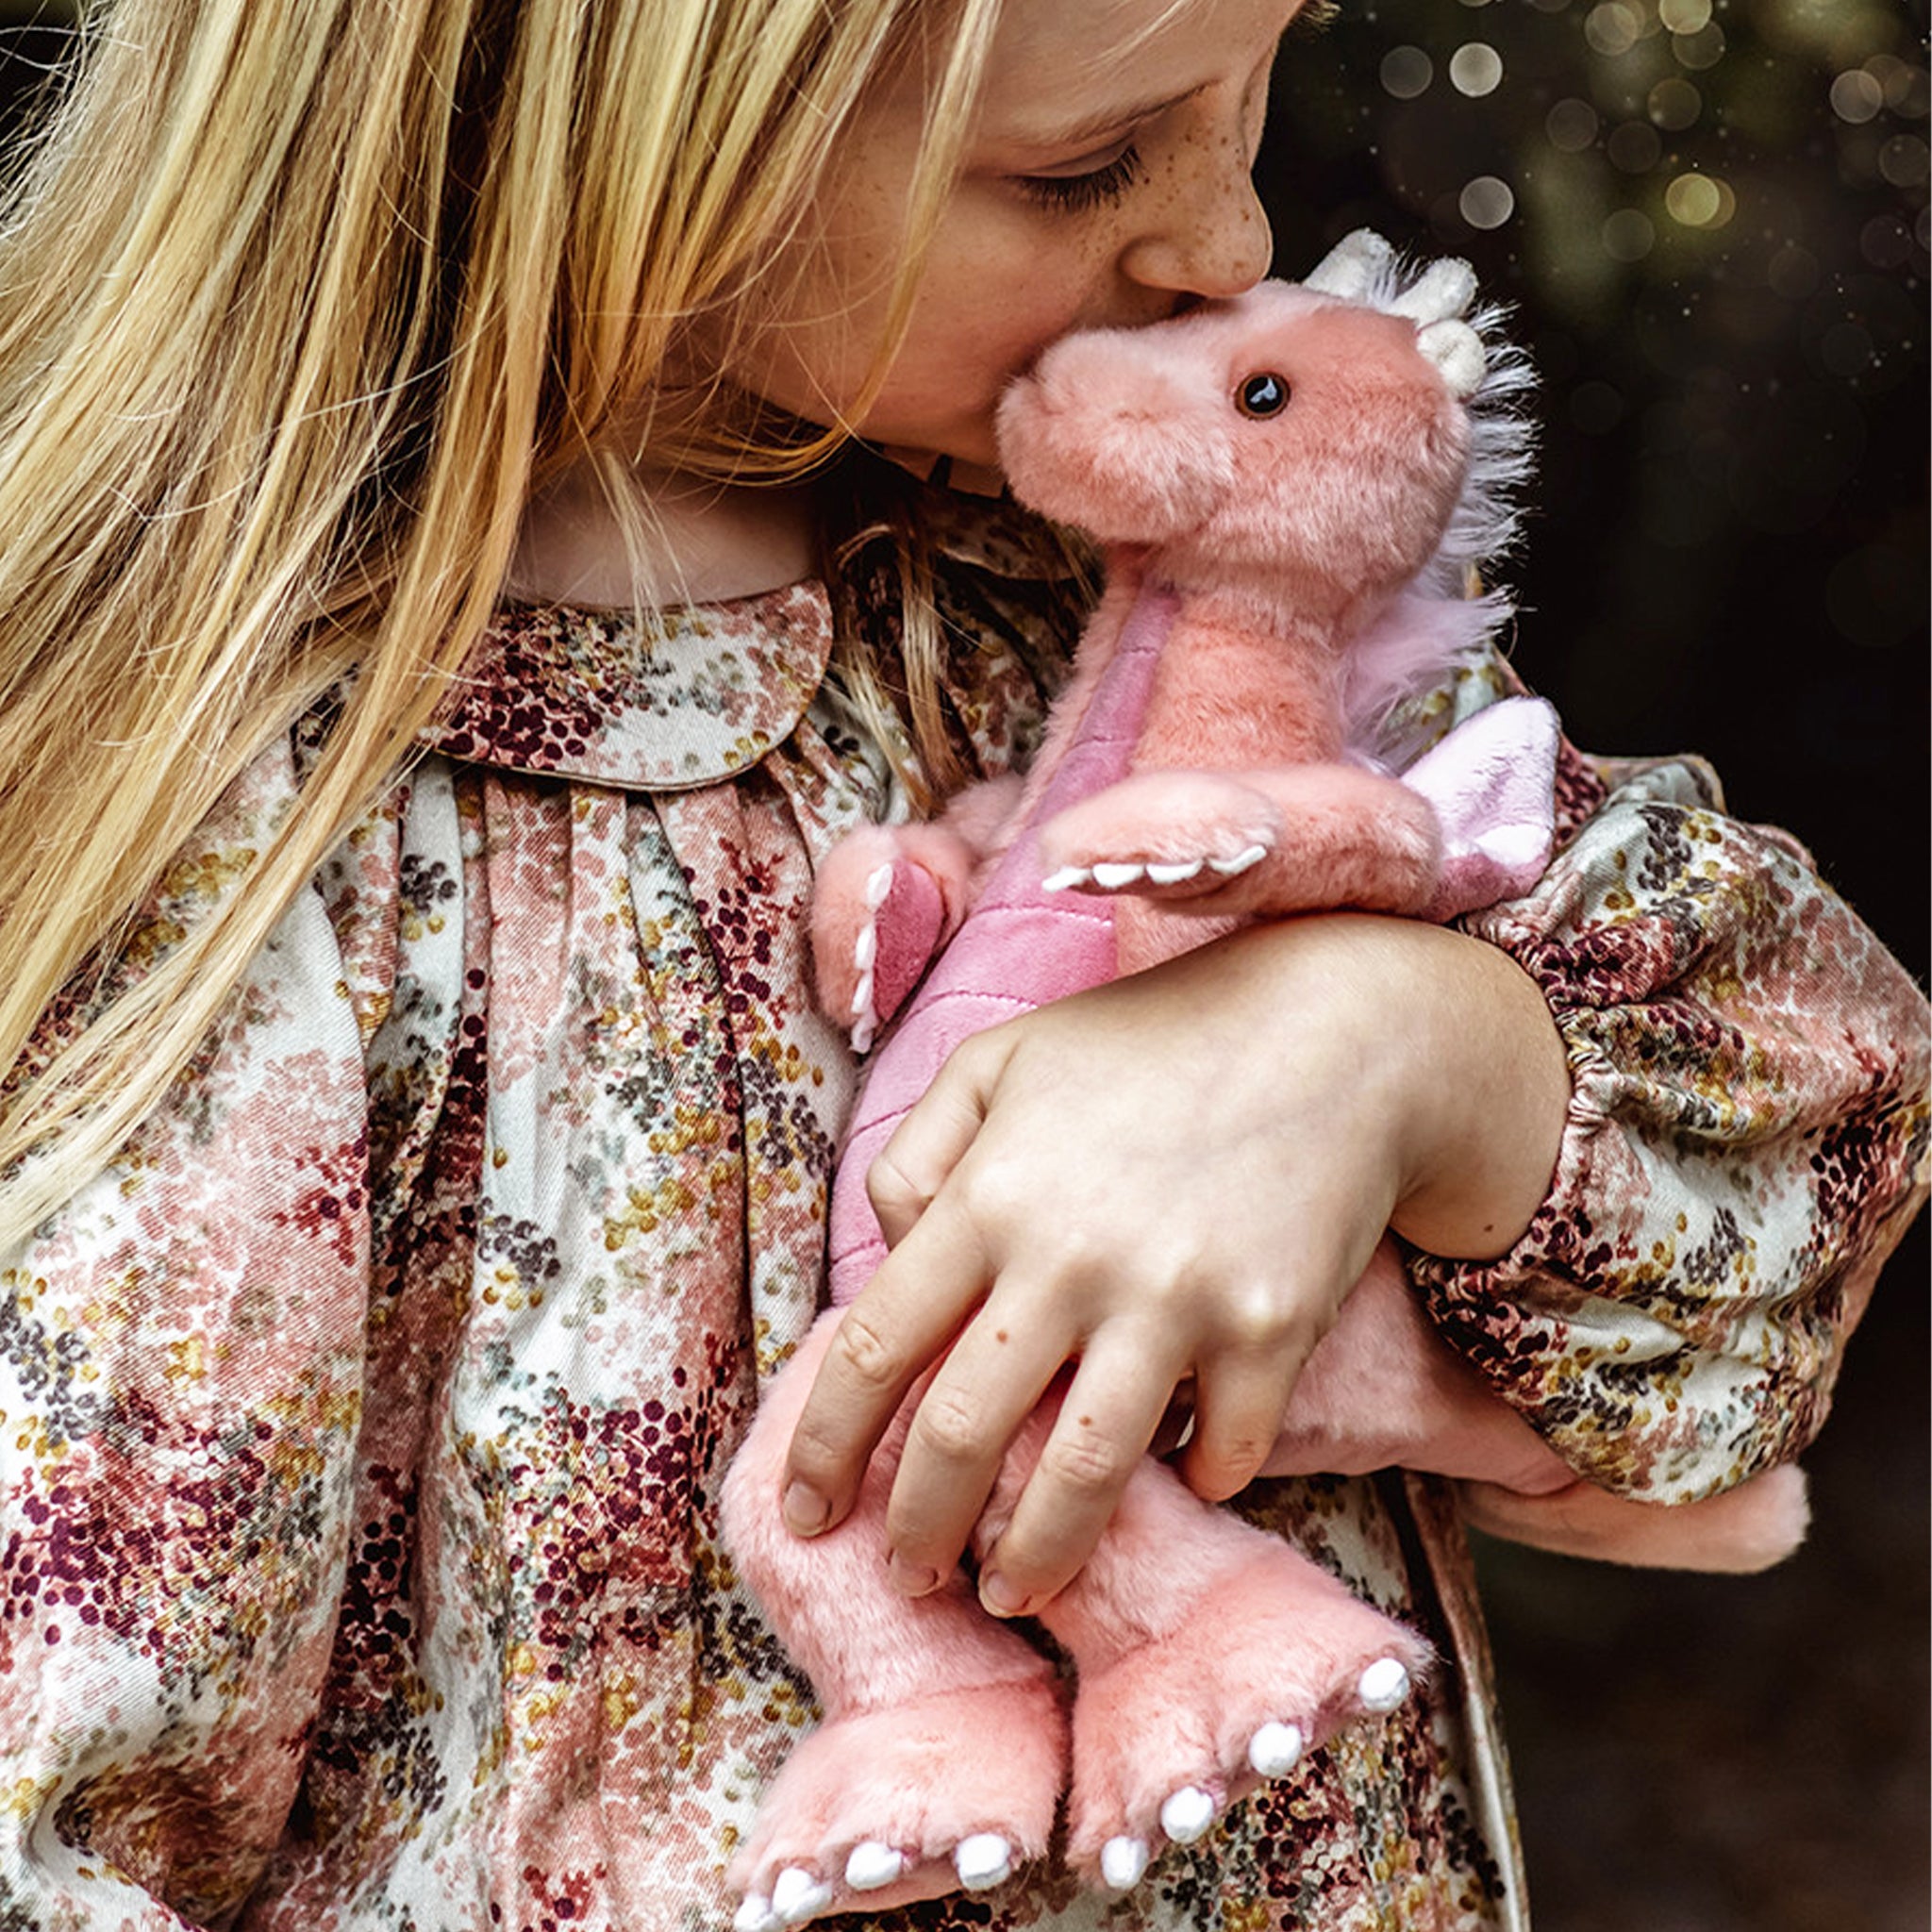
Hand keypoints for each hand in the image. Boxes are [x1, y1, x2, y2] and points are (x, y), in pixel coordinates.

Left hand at [782, 914, 1567, 1616]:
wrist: (1333, 1032)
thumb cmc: (1149, 1043)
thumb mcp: (1004, 1058)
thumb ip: (920, 1150)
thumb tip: (886, 1250)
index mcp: (988, 1193)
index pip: (876, 1347)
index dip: (826, 1445)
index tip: (806, 1511)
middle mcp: (1067, 1258)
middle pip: (962, 1434)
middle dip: (916, 1528)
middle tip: (906, 1575)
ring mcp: (1173, 1299)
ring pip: (1083, 1474)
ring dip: (1035, 1556)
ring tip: (1011, 1594)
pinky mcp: (1269, 1328)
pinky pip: (1221, 1450)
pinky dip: (1198, 1484)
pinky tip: (1180, 1488)